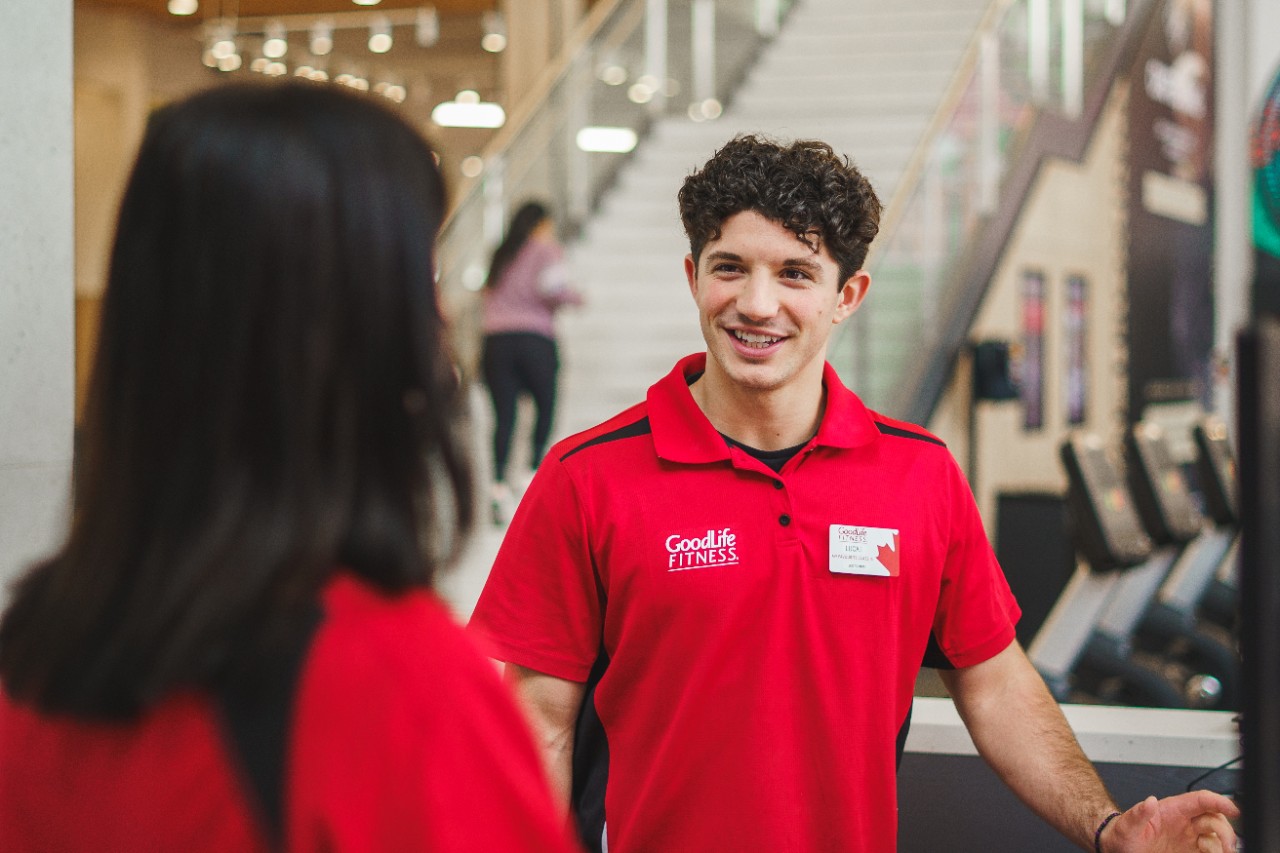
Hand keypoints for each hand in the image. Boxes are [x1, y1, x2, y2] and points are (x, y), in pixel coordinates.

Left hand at [1100, 792, 1239, 852]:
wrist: (1118, 849)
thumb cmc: (1122, 835)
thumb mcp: (1126, 825)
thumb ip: (1138, 813)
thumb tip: (1149, 801)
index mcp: (1172, 810)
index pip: (1201, 800)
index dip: (1220, 801)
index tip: (1234, 810)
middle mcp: (1185, 822)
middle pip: (1215, 819)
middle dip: (1225, 830)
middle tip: (1226, 846)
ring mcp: (1189, 837)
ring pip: (1217, 836)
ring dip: (1223, 844)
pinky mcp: (1191, 851)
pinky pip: (1211, 851)